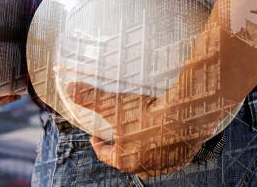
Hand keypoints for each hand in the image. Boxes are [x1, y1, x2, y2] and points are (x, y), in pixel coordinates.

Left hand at [66, 81, 223, 177]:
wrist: (186, 115)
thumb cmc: (148, 113)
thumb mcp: (113, 105)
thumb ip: (90, 97)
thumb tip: (70, 89)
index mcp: (125, 160)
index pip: (105, 155)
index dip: (98, 144)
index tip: (96, 135)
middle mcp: (145, 167)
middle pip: (127, 159)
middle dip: (121, 146)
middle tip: (120, 131)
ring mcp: (166, 164)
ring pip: (150, 158)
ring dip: (143, 147)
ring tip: (142, 130)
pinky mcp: (183, 156)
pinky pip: (170, 153)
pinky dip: (164, 144)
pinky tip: (164, 130)